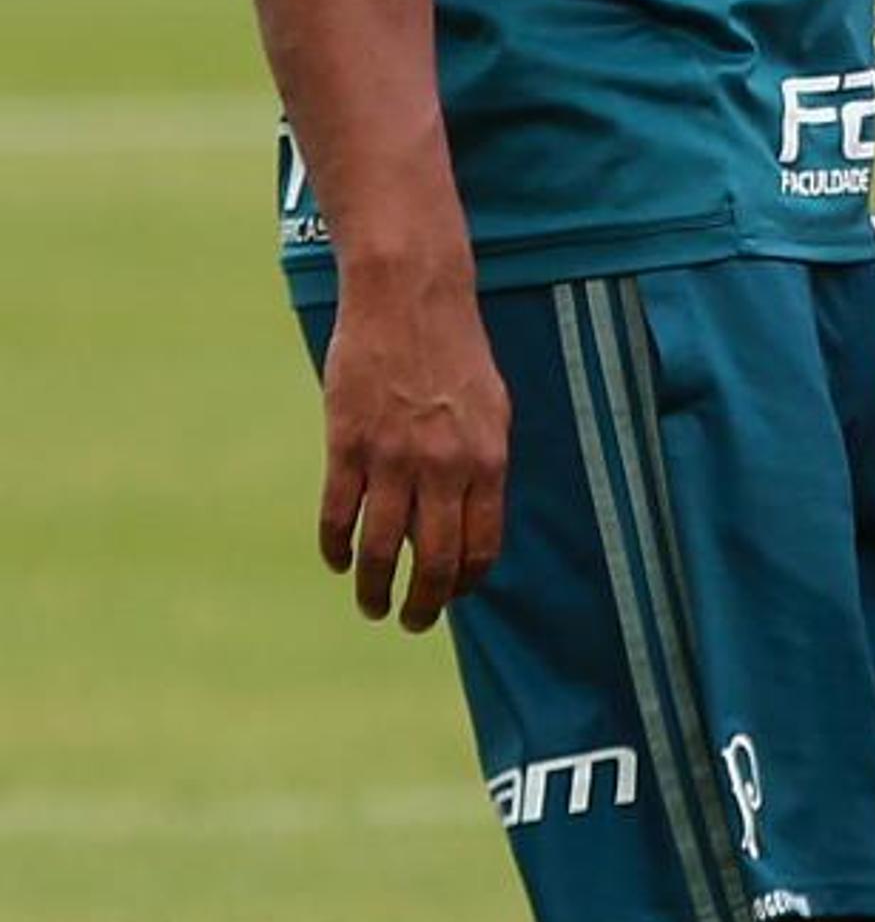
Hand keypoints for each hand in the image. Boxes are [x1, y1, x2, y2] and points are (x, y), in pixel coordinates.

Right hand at [319, 278, 508, 631]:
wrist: (410, 299)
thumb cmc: (455, 356)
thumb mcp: (493, 410)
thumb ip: (482, 468)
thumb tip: (472, 526)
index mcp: (487, 460)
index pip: (480, 548)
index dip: (464, 583)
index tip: (450, 597)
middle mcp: (444, 467)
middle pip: (432, 562)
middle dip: (423, 605)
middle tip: (412, 622)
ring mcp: (392, 458)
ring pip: (379, 550)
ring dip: (373, 589)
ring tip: (372, 606)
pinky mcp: (346, 445)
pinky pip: (338, 516)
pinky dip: (335, 548)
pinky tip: (336, 560)